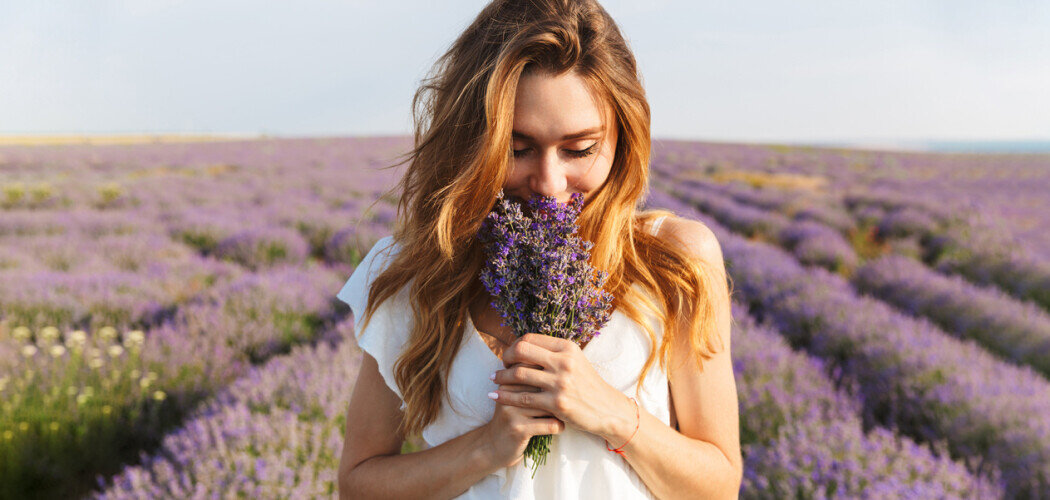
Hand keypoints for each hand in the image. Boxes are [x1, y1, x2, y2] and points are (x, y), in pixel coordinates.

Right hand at [481, 378, 565, 468]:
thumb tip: (556, 365)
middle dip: (559, 394)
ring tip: (564, 415)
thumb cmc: (511, 418)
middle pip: (544, 386)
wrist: (492, 447)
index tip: (560, 388)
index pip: (534, 370)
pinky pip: (550, 424)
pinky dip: (559, 426)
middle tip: (568, 401)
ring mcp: (513, 412)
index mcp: (507, 383)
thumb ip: (528, 382)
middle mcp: (508, 394)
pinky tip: (559, 427)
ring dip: (561, 412)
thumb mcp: (514, 397)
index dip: (551, 378)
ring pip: (549, 405)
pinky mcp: (519, 430)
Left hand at [490, 333, 633, 440]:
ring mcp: (561, 383)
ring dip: (501, 378)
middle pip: (521, 351)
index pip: (530, 338)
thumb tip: (524, 345)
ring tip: (494, 380)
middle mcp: (564, 362)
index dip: (514, 346)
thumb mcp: (575, 361)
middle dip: (505, 357)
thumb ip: (553, 352)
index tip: (509, 355)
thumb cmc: (587, 384)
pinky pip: (523, 398)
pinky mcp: (557, 403)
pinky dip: (506, 396)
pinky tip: (496, 396)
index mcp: (567, 347)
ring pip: (519, 374)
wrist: (607, 410)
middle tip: (500, 366)